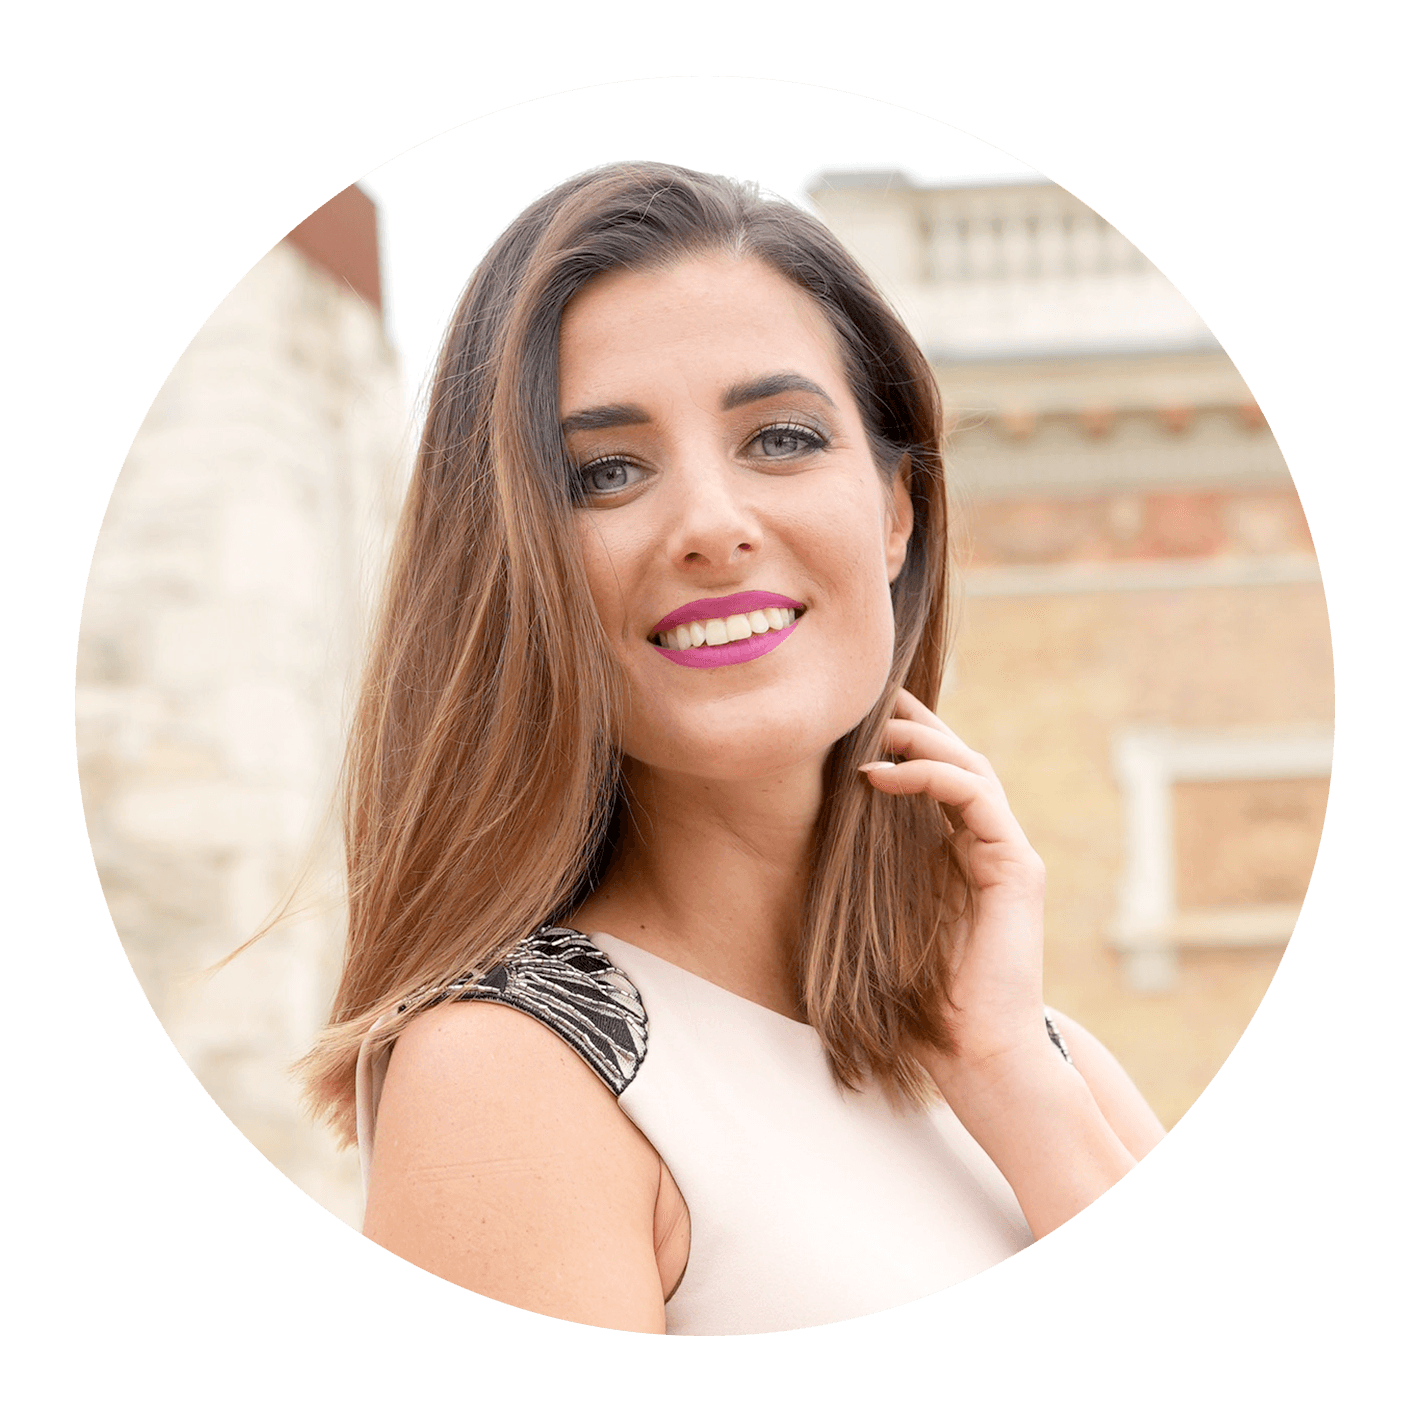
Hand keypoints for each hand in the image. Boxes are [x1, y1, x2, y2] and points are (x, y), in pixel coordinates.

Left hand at [860, 687, 1049, 1081]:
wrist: (971, 1054)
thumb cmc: (917, 1002)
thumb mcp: (874, 920)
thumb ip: (861, 876)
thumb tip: (796, 838)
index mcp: (956, 855)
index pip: (935, 778)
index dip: (900, 742)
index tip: (851, 718)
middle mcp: (987, 846)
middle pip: (957, 759)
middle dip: (914, 722)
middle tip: (867, 696)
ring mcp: (1006, 853)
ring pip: (971, 767)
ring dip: (920, 739)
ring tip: (871, 727)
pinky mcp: (1017, 867)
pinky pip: (976, 797)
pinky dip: (929, 775)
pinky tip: (879, 774)